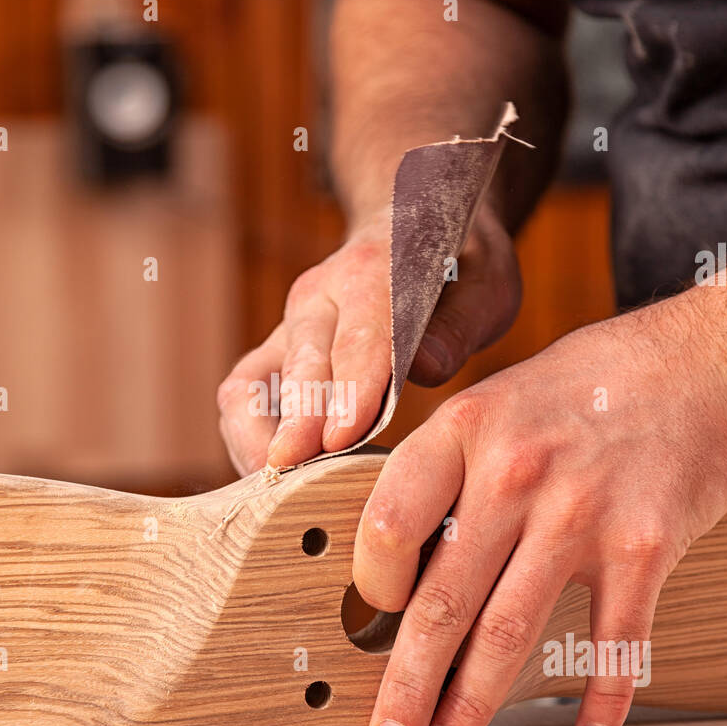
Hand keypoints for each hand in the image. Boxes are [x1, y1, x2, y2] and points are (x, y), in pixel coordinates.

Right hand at [216, 205, 521, 474]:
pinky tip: (276, 483)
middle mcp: (317, 296)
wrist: (412, 230)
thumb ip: (460, 325)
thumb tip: (428, 367)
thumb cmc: (457, 269)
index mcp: (373, 270)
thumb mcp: (487, 284)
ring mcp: (287, 328)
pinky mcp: (271, 355)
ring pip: (249, 387)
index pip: (361, 336)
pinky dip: (246, 442)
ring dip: (260, 442)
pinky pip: (239, 401)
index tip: (343, 438)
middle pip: (300, 367)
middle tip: (303, 483)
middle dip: (299, 427)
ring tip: (284, 495)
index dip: (351, 389)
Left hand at [355, 302, 726, 725]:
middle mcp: (515, 473)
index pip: (388, 524)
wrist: (702, 366)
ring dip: (472, 705)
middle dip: (407, 684)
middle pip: (443, 600)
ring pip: (509, 632)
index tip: (376, 616)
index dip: (371, 584)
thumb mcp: (495, 401)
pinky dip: (600, 694)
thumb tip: (395, 560)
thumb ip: (446, 472)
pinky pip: (612, 639)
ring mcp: (580, 513)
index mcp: (465, 432)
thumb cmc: (586, 388)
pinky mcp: (644, 546)